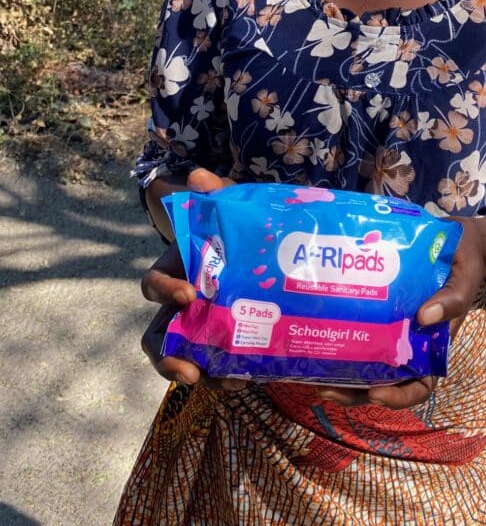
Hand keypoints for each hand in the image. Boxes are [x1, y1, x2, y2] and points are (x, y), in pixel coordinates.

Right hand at [140, 168, 244, 391]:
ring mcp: (199, 325)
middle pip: (156, 336)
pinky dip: (225, 373)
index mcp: (176, 269)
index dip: (164, 290)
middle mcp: (180, 303)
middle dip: (164, 357)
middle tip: (188, 370)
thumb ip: (215, 190)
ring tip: (219, 384)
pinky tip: (244, 378)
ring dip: (193, 374)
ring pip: (181, 357)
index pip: (153, 284)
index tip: (188, 296)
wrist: (255, 241)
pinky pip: (215, 363)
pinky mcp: (224, 339)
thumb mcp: (226, 205)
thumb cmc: (231, 223)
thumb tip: (198, 176)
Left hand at [316, 217, 483, 408]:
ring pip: (366, 362)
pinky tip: (318, 335)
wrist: (454, 237)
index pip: (420, 383)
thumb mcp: (466, 275)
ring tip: (313, 375)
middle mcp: (411, 342)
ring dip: (341, 375)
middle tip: (326, 389)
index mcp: (435, 344)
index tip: (376, 393)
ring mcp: (392, 326)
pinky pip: (360, 329)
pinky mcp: (378, 309)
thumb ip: (454, 297)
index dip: (399, 397)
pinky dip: (341, 339)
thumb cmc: (464, 260)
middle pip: (384, 381)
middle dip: (355, 393)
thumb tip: (424, 318)